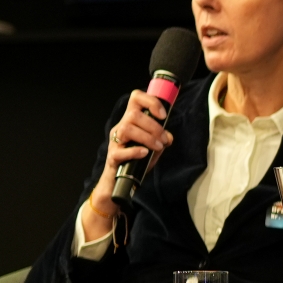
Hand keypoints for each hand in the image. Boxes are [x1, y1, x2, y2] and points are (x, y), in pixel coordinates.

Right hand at [82, 88, 174, 240]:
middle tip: (163, 140)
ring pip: (127, 129)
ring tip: (157, 147)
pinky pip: (121, 151)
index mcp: (131, 121)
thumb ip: (161, 140)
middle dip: (154, 126)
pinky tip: (144, 153)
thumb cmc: (136, 161)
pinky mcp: (113, 157)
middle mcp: (121, 128)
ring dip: (147, 137)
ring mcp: (115, 142)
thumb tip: (169, 137)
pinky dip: (135, 151)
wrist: (120, 183)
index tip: (163, 114)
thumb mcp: (153, 148)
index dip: (150, 101)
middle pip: (133, 115)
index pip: (136, 99)